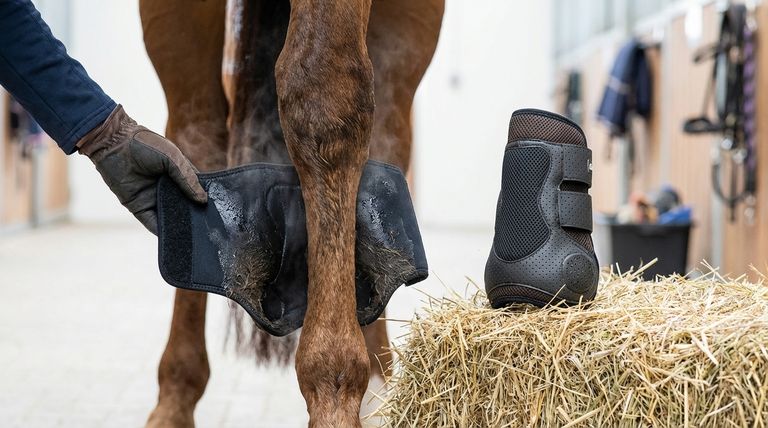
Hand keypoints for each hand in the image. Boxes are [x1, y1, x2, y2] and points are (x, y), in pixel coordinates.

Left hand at [77, 105, 206, 233]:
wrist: (114, 144)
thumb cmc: (145, 145)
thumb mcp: (172, 158)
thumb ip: (187, 178)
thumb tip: (203, 200)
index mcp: (178, 175)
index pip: (196, 191)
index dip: (206, 200)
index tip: (220, 212)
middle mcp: (168, 189)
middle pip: (185, 207)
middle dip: (196, 217)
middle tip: (211, 230)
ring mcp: (154, 199)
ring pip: (171, 217)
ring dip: (182, 227)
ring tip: (198, 238)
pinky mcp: (140, 208)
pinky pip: (153, 224)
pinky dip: (164, 232)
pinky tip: (176, 240)